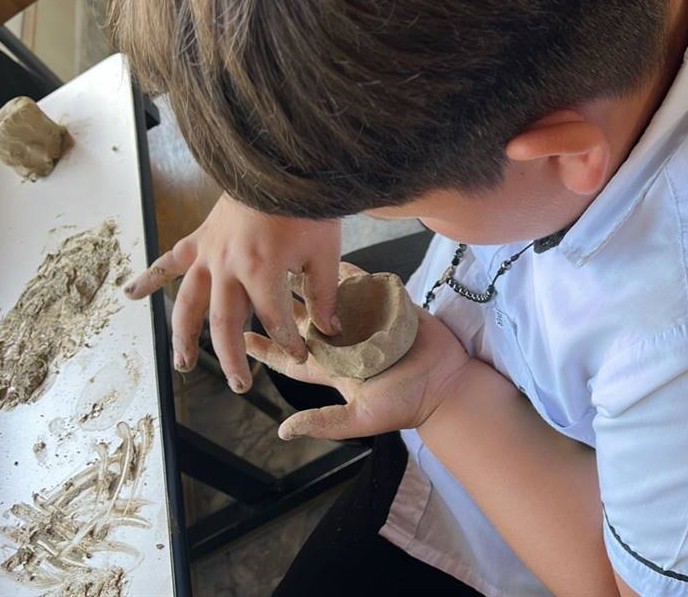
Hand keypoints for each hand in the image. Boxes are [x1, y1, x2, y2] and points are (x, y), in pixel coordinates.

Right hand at [123, 193, 341, 392]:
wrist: (281, 163)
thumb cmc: (307, 206)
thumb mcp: (325, 251)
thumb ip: (325, 294)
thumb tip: (331, 329)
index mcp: (262, 270)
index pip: (275, 320)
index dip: (289, 342)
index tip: (301, 355)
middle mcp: (228, 267)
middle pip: (224, 324)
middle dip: (232, 359)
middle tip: (241, 385)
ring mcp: (208, 253)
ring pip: (189, 303)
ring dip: (183, 336)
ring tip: (183, 364)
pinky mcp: (200, 238)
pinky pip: (169, 261)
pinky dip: (148, 277)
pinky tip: (129, 294)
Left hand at [243, 263, 471, 439]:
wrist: (446, 384)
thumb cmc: (405, 404)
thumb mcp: (361, 417)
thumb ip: (324, 421)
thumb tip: (283, 430)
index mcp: (334, 368)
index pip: (293, 357)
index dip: (268, 347)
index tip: (241, 336)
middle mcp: (345, 342)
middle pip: (306, 321)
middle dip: (283, 305)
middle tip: (259, 283)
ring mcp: (367, 322)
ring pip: (332, 298)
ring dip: (312, 283)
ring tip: (288, 262)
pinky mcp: (389, 307)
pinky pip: (366, 285)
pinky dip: (350, 271)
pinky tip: (332, 256)